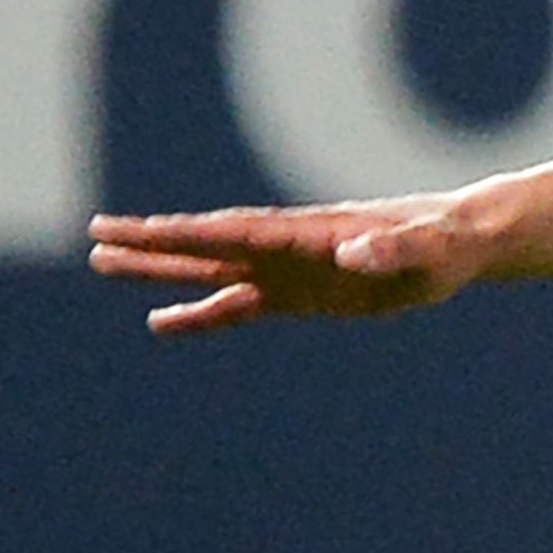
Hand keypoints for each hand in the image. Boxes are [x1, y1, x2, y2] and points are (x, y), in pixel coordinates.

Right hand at [85, 198, 483, 332]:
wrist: (460, 242)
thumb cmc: (449, 240)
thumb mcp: (430, 248)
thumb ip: (395, 249)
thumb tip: (354, 253)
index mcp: (309, 233)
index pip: (234, 231)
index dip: (183, 232)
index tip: (133, 229)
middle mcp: (287, 248)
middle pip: (206, 244)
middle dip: (151, 244)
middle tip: (92, 238)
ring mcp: (289, 271)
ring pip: (211, 270)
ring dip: (160, 270)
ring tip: (101, 265)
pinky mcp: (301, 295)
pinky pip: (240, 305)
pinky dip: (201, 313)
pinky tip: (161, 323)